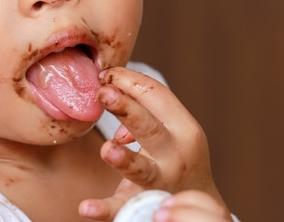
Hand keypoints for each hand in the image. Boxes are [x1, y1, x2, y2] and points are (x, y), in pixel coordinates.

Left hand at [78, 66, 228, 219]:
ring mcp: (161, 182)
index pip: (158, 96)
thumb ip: (145, 110)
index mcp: (185, 128)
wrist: (197, 202)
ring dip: (124, 159)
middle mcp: (176, 155)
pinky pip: (123, 207)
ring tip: (107, 149)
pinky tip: (86, 207)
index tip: (105, 74)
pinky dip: (105, 208)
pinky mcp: (144, 206)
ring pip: (142, 169)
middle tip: (103, 92)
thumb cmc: (177, 154)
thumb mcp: (172, 129)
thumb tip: (110, 94)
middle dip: (127, 109)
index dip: (129, 81)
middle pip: (151, 127)